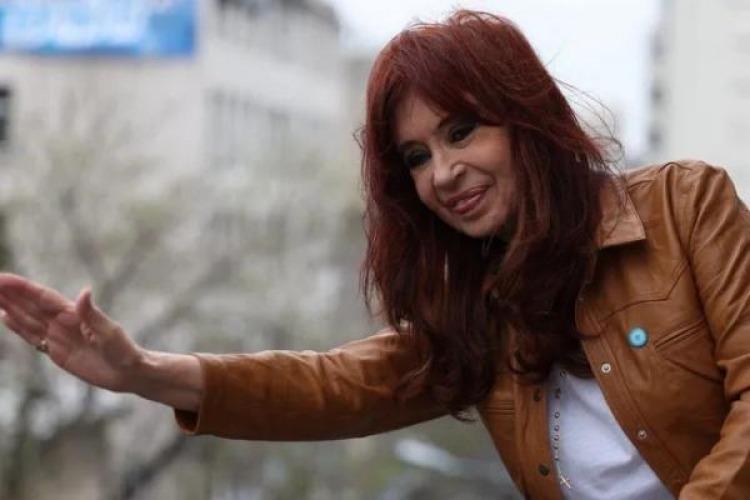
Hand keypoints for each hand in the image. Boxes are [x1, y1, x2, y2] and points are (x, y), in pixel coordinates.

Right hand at [0, 273, 145, 392]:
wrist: (128, 373)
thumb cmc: (124, 351)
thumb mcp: (109, 333)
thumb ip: (92, 314)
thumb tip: (84, 291)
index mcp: (74, 314)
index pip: (42, 298)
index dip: (21, 288)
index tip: (1, 279)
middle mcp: (64, 322)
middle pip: (31, 305)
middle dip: (10, 294)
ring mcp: (59, 336)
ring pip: (28, 319)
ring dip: (10, 307)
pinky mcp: (57, 352)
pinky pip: (33, 337)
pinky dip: (18, 327)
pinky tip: (5, 317)